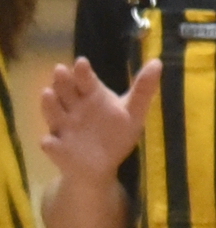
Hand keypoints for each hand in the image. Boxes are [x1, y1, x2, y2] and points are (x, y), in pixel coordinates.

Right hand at [38, 57, 160, 179]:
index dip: (83, 72)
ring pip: (54, 113)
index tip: (81, 62)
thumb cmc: (117, 133)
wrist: (101, 166)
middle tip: (59, 70)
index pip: (87, 81)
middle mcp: (75, 108)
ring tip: (47, 93)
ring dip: (49, 105)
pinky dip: (50, 142)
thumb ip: (143, 89)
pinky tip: (49, 141)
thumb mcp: (133, 111)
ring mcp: (63, 127)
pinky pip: (51, 144)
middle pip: (66, 92)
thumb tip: (157, 61)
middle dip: (62, 82)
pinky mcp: (58, 148)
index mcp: (93, 96)